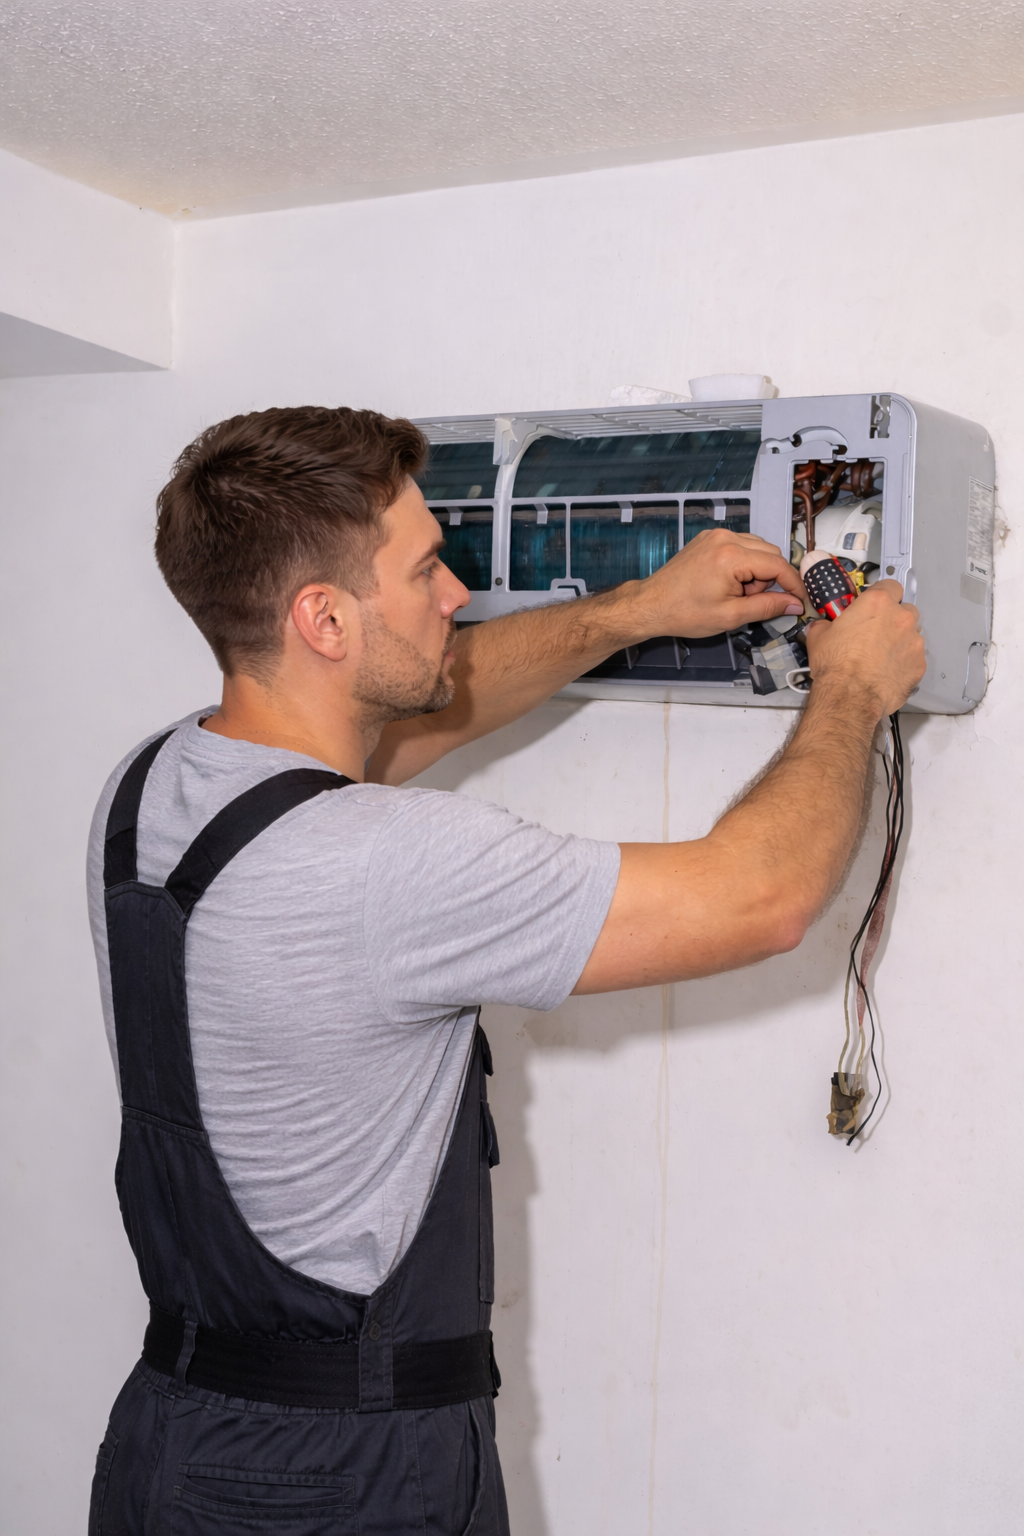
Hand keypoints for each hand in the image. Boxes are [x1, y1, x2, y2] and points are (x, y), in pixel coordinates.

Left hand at [635, 528, 806, 637]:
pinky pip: (740, 546)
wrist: (652, 605)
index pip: (778, 564)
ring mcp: (715, 535)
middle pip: (770, 553)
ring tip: (736, 593)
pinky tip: (728, 583)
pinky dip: (743, 564)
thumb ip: (767, 607)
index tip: (800, 599)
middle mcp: (725, 539)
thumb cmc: (683, 612)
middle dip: (769, 579)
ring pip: (757, 548)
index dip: (793, 584)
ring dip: (757, 571)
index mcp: (731, 557)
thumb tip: (794, 604)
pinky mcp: (709, 538)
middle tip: (752, 601)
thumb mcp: (731, 616)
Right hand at [803, 580, 925, 718]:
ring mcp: (914, 641)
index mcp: (877, 603)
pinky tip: (888, 673)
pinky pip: (914, 658)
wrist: (850, 697)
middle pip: (906, 609)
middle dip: (894, 619)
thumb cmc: (834, 665)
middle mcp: (901, 618)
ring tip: (882, 657)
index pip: (891, 586)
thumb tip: (825, 627)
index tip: (875, 606)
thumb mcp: (818, 636)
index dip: (883, 595)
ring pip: (912, 635)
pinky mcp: (919, 664)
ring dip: (901, 641)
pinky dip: (904, 663)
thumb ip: (827, 625)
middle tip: (877, 634)